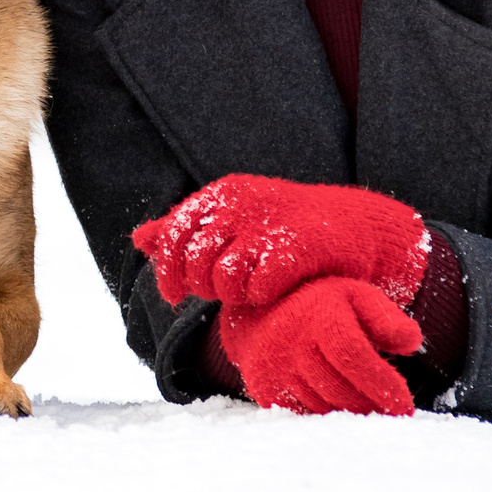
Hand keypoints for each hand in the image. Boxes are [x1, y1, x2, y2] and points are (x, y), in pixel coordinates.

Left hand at [132, 175, 428, 309]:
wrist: (352, 226)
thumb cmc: (284, 228)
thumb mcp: (233, 222)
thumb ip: (185, 231)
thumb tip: (138, 239)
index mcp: (222, 194)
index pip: (174, 236)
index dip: (168, 271)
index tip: (176, 295)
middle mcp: (241, 204)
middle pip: (195, 262)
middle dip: (202, 287)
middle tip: (222, 293)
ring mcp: (268, 224)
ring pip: (222, 278)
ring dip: (231, 295)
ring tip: (246, 292)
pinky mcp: (296, 248)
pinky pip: (256, 287)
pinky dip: (258, 297)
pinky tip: (269, 292)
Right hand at [215, 277, 422, 415]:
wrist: (261, 310)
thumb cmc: (321, 305)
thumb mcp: (356, 297)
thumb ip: (386, 318)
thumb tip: (413, 343)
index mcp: (319, 316)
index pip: (353, 356)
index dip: (382, 384)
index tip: (406, 407)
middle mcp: (292, 341)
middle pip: (340, 389)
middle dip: (372, 406)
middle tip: (393, 415)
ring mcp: (274, 367)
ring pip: (323, 406)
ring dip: (351, 413)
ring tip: (371, 411)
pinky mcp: (264, 388)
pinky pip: (303, 414)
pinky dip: (325, 415)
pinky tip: (341, 408)